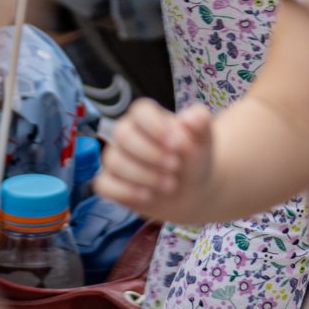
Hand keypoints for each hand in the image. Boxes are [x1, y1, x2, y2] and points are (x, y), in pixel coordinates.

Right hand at [97, 97, 215, 219]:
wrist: (192, 189)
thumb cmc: (193, 157)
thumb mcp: (204, 138)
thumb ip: (200, 122)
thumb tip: (189, 118)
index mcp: (147, 117)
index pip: (140, 111)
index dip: (156, 127)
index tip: (177, 143)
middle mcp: (127, 134)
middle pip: (123, 135)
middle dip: (151, 153)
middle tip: (175, 166)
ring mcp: (116, 159)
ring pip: (114, 161)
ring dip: (144, 175)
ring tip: (170, 184)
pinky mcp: (111, 184)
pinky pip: (104, 185)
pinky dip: (125, 192)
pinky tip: (148, 196)